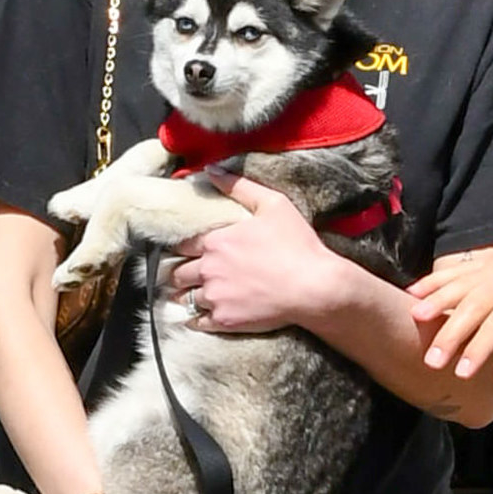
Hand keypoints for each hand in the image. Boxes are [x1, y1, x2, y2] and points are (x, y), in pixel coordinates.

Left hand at [166, 173, 348, 332]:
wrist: (315, 287)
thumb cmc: (297, 244)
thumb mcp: (273, 204)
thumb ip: (239, 187)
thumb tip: (211, 171)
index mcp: (215, 241)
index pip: (182, 245)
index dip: (183, 248)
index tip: (187, 251)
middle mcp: (208, 269)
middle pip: (177, 273)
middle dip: (180, 272)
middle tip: (184, 275)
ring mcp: (215, 296)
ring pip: (184, 298)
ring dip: (185, 295)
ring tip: (189, 296)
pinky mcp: (225, 320)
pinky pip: (196, 321)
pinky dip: (194, 319)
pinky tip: (197, 317)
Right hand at [411, 243, 492, 382]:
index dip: (479, 349)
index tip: (461, 373)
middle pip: (474, 303)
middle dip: (451, 332)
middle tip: (432, 360)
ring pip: (461, 283)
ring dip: (436, 301)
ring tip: (414, 321)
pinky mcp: (489, 261)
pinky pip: (458, 270)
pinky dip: (435, 280)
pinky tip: (413, 294)